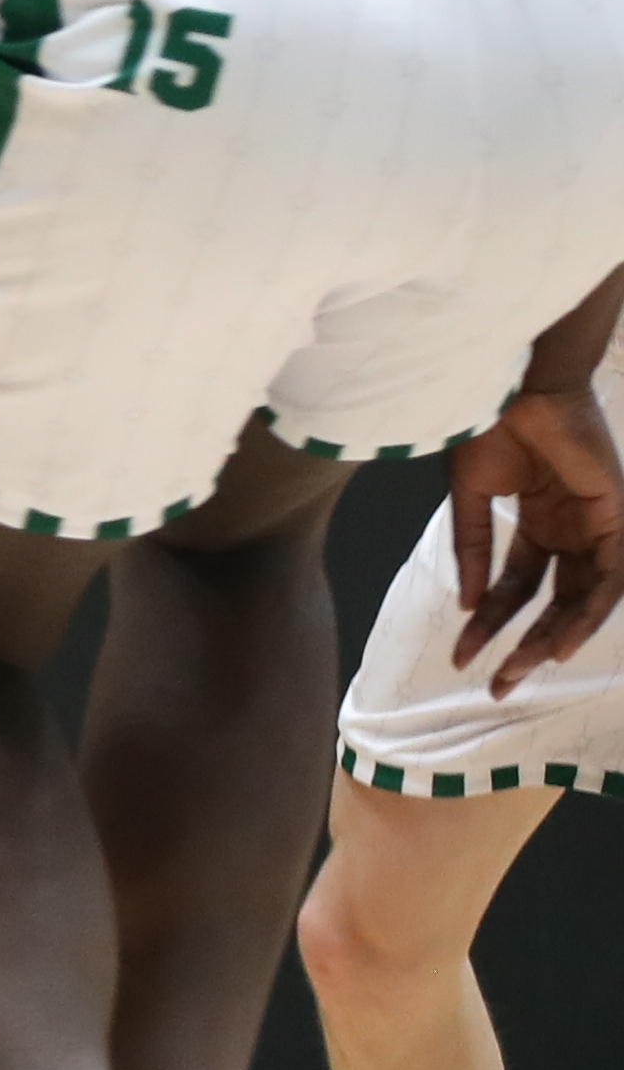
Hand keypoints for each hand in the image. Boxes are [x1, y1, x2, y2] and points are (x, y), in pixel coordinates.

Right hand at [446, 387, 623, 696]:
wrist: (516, 386)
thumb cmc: (491, 426)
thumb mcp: (469, 497)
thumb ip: (470, 548)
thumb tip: (463, 601)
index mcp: (538, 523)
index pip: (516, 587)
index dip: (489, 622)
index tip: (461, 655)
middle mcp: (571, 530)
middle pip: (553, 601)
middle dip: (524, 643)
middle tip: (497, 683)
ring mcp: (597, 525)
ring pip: (585, 597)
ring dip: (556, 637)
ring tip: (525, 668)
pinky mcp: (618, 517)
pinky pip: (610, 577)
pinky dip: (588, 612)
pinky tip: (560, 639)